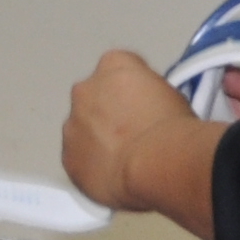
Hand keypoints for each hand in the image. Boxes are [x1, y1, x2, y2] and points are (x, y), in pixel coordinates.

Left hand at [62, 49, 203, 210]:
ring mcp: (71, 125)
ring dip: (96, 139)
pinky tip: (112, 175)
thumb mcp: (171, 97)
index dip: (135, 89)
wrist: (155, 165)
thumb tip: (143, 109)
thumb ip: (147, 95)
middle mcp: (84, 90)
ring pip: (82, 129)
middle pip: (94, 98)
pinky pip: (79, 159)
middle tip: (132, 133)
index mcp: (113, 65)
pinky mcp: (68, 158)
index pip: (119, 68)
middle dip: (108, 112)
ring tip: (123, 159)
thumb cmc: (172, 126)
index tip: (147, 105)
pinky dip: (92, 165)